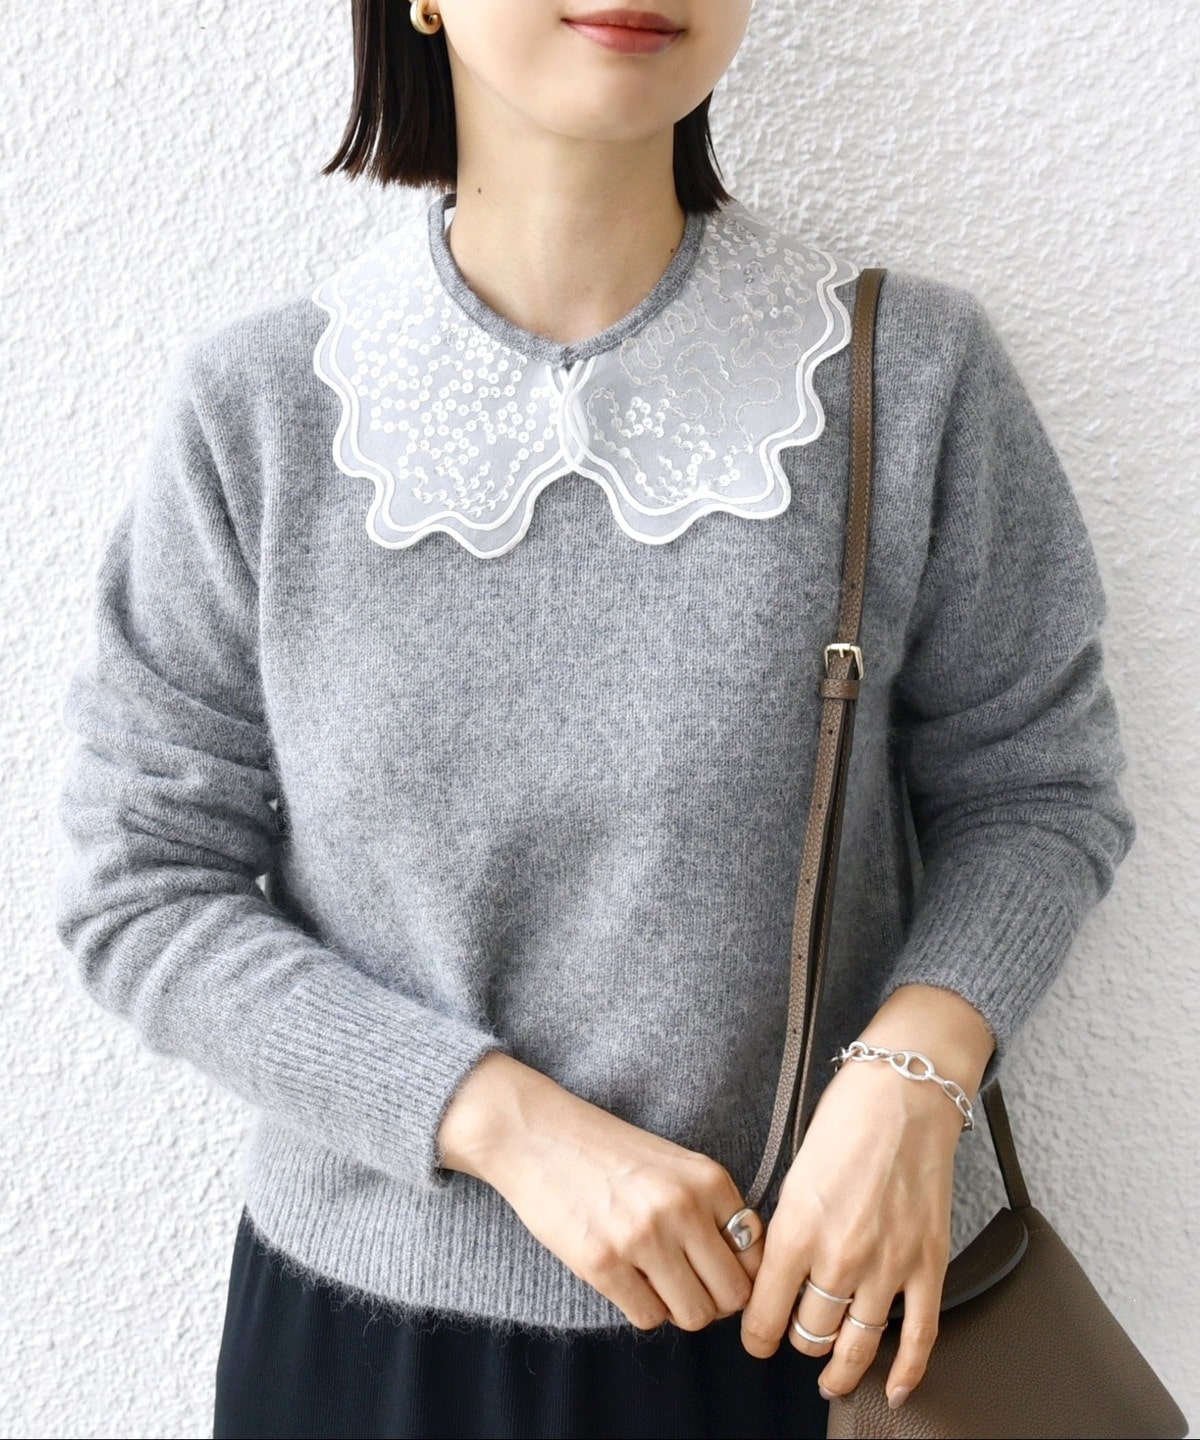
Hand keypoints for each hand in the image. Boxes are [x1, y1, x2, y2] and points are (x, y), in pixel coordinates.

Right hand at [438, 1052, 761, 1330]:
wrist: (538, 1135)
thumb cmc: (608, 1152)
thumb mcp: (675, 1165)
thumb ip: (712, 1210)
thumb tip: (744, 1273)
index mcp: (708, 1180)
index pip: (756, 1256)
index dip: (741, 1275)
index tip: (719, 1275)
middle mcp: (682, 1208)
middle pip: (732, 1295)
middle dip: (714, 1301)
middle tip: (689, 1287)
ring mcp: (643, 1237)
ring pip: (694, 1315)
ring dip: (678, 1308)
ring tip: (656, 1282)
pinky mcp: (603, 1263)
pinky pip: (648, 1317)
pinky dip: (642, 1308)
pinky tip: (626, 1279)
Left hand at [740, 984, 993, 1408]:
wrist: (904, 1093)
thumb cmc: (846, 1119)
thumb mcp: (794, 1174)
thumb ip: (787, 1230)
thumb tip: (778, 1273)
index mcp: (798, 1230)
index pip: (766, 1313)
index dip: (755, 1337)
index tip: (755, 1339)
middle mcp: (841, 1257)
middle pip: (810, 1333)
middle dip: (797, 1339)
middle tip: (795, 1334)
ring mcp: (889, 1265)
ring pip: (857, 1345)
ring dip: (841, 1368)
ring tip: (831, 1378)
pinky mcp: (928, 1263)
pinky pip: (919, 1335)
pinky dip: (907, 1371)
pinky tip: (896, 1389)